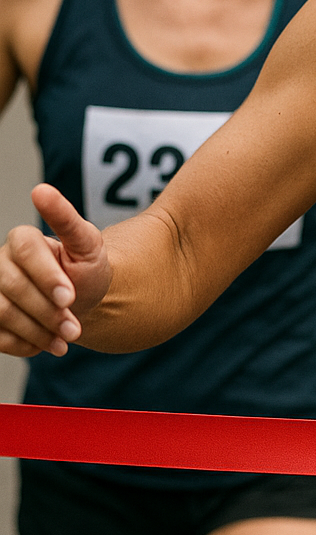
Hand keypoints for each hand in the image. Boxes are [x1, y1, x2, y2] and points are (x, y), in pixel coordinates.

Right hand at [0, 184, 110, 355]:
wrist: (82, 299)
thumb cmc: (84, 267)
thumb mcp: (87, 244)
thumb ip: (67, 219)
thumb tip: (40, 190)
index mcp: (22, 239)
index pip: (25, 250)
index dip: (47, 276)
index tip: (70, 297)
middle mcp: (1, 262)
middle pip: (13, 286)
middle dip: (47, 311)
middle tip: (75, 329)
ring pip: (1, 312)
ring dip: (37, 331)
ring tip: (66, 341)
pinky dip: (25, 344)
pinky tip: (48, 344)